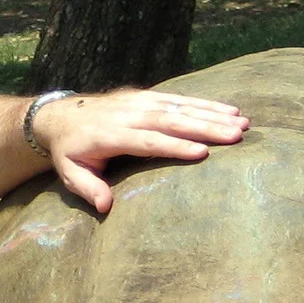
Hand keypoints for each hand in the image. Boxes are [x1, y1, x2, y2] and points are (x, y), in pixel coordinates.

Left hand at [31, 89, 248, 213]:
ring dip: (212, 114)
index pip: (147, 141)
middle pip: (171, 120)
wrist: (62, 115)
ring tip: (241, 123)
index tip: (202, 153)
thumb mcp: (70, 173)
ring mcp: (139, 101)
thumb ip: (87, 188)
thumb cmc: (71, 151)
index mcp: (110, 135)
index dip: (174, 146)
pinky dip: (205, 104)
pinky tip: (229, 110)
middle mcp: (128, 114)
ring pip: (179, 107)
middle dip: (205, 127)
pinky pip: (179, 99)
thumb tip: (105, 206)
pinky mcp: (147, 96)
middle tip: (235, 136)